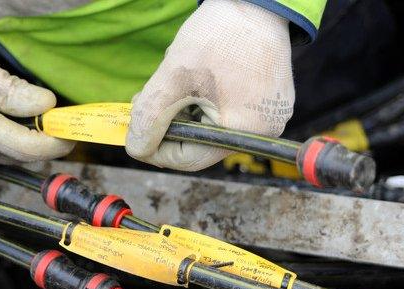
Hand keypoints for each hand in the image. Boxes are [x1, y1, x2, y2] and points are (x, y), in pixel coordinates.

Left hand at [126, 0, 293, 170]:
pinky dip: (202, 103)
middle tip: (146, 102)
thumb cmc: (220, 35)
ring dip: (183, 112)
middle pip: (199, 144)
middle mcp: (262, 131)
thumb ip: (150, 117)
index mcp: (243, 131)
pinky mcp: (268, 102)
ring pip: (210, 128)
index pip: (188, 159)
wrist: (256, 1)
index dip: (156, 149)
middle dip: (168, 125)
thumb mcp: (174, 76)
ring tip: (171, 83)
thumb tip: (135, 148)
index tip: (137, 131)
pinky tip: (194, 81)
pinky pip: (225, 114)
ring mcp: (268, 116)